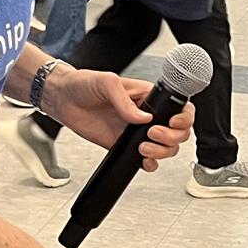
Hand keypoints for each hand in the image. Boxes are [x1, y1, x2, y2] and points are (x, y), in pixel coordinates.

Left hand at [44, 68, 195, 160]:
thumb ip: (125, 101)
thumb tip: (143, 118)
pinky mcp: (125, 145)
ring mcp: (138, 132)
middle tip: (153, 134)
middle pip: (179, 132)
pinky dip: (151, 164)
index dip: (183, 117)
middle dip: (172, 137)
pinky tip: (144, 160)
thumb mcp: (106, 83)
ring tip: (143, 147)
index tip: (173, 122)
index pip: (179, 107)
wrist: (63, 100)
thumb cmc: (84, 84)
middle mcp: (148, 114)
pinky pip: (147, 160)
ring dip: (162, 151)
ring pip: (167, 148)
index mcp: (149, 96)